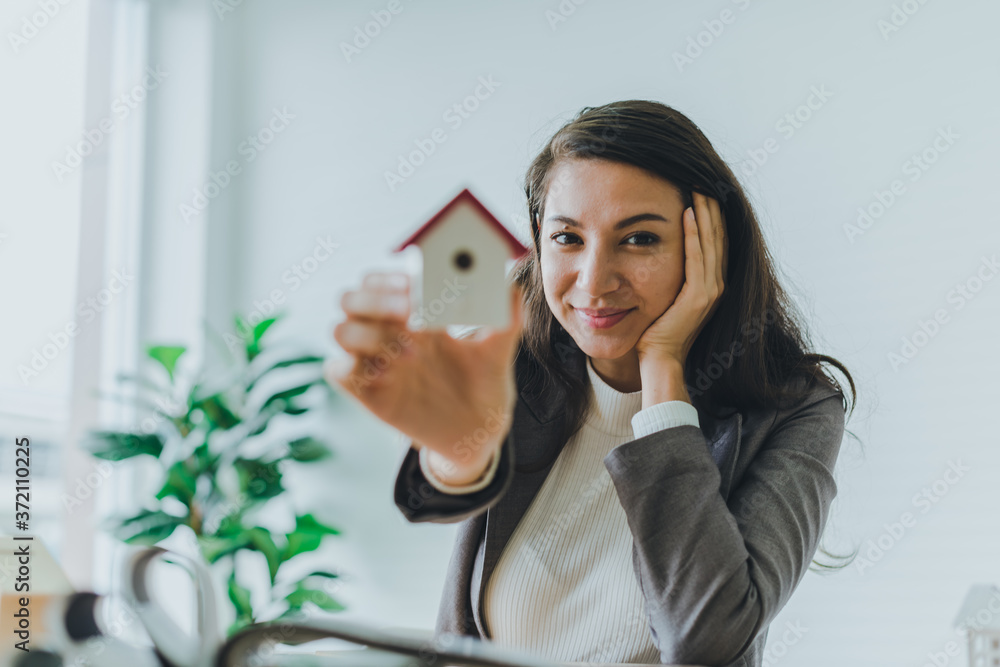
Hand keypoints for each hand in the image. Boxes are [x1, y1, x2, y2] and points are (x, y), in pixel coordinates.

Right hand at [324, 272, 524, 477]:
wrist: (480, 430)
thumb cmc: (483, 383)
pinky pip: (339, 372)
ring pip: (340, 331)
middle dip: (373, 300)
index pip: (381, 281)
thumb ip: (505, 318)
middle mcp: (389, 333)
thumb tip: (511, 288)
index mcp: (416, 314)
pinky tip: (391, 375)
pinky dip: (355, 367)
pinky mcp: (370, 394)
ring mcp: (377, 363)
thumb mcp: (498, 349)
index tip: (415, 284)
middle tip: (408, 311)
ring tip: (412, 352)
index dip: (389, 278)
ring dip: (370, 334)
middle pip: (350, 299)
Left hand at [635, 191, 727, 366]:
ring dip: (704, 212)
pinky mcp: (699, 297)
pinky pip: (697, 258)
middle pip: (717, 235)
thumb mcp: (667, 294)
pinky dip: (693, 234)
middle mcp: (716, 284)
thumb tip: (657, 250)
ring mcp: (711, 290)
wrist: (659, 358)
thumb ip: (671, 273)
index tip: (701, 188)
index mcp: (711, 283)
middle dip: (710, 205)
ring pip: (711, 241)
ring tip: (696, 187)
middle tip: (700, 178)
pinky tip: (687, 213)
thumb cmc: (656, 329)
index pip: (714, 240)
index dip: (711, 214)